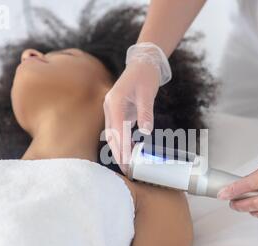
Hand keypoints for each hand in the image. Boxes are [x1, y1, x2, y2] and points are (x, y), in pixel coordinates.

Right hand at [103, 43, 171, 171]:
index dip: (122, 147)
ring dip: (119, 149)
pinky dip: (123, 141)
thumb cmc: (145, 76)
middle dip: (118, 153)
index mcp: (115, 102)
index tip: (126, 161)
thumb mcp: (147, 93)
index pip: (117, 130)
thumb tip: (146, 132)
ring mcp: (112, 110)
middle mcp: (110, 107)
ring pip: (113, 134)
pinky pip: (118, 130)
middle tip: (126, 170)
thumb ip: (145, 112)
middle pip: (111, 135)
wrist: (143, 63)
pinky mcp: (117, 111)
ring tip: (127, 164)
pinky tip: (131, 151)